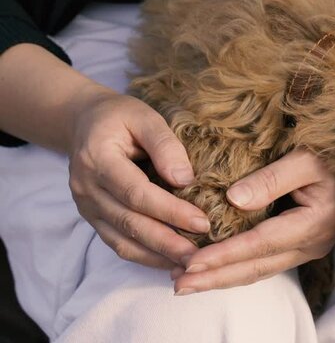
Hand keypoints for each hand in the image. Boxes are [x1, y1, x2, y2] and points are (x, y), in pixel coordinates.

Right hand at [67, 84, 208, 268]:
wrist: (85, 123)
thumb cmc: (120, 117)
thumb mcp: (144, 117)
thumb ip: (165, 145)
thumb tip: (185, 180)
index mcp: (97, 158)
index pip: (136, 193)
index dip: (170, 211)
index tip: (202, 222)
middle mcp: (86, 187)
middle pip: (130, 223)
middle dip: (167, 242)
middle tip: (201, 256)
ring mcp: (86, 206)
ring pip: (122, 240)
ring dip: (157, 256)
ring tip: (190, 264)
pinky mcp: (93, 218)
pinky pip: (117, 243)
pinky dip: (144, 256)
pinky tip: (170, 261)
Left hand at [172, 149, 334, 294]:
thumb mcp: (307, 159)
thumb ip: (272, 179)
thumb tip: (233, 199)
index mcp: (313, 223)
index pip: (259, 244)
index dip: (224, 254)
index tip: (191, 262)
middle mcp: (310, 244)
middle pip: (256, 267)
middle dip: (215, 278)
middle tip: (178, 285)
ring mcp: (307, 248)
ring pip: (259, 270)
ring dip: (222, 278)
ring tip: (186, 283)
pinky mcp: (301, 245)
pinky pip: (264, 263)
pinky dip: (236, 268)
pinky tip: (215, 270)